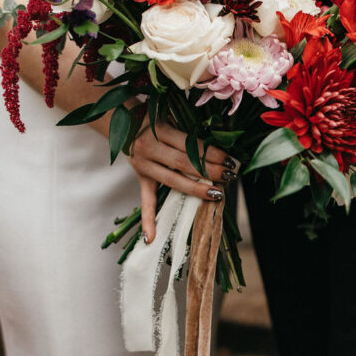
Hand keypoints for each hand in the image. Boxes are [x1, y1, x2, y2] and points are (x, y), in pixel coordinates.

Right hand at [128, 120, 236, 243]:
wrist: (126, 123)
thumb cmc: (158, 120)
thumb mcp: (173, 118)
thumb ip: (190, 132)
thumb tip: (222, 145)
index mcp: (160, 130)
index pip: (191, 145)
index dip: (212, 153)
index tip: (230, 160)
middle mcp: (149, 148)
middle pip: (184, 163)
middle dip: (210, 171)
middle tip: (229, 176)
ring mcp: (143, 166)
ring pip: (173, 181)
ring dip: (196, 189)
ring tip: (217, 194)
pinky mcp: (140, 179)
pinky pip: (145, 202)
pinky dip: (148, 220)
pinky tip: (152, 238)